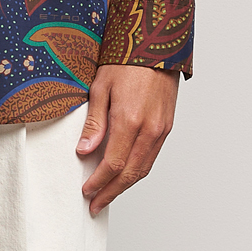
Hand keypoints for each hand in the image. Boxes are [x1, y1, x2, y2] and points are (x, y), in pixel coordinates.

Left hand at [76, 64, 178, 215]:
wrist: (157, 46)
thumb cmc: (126, 62)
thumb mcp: (101, 87)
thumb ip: (94, 122)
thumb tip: (84, 151)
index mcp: (130, 120)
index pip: (113, 164)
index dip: (99, 181)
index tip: (87, 191)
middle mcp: (149, 130)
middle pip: (130, 174)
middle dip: (111, 192)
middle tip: (95, 204)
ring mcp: (161, 130)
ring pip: (143, 169)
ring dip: (125, 186)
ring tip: (108, 195)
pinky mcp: (167, 128)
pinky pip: (152, 157)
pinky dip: (138, 171)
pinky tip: (126, 175)